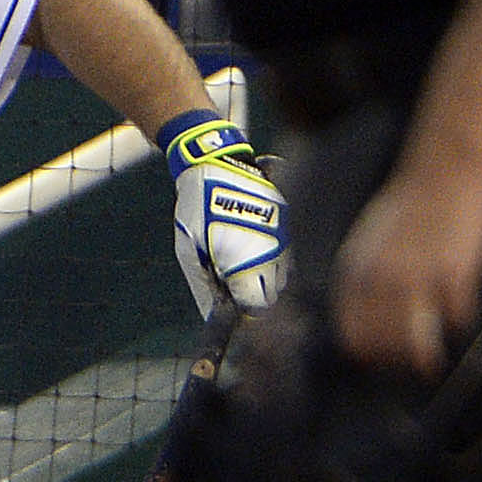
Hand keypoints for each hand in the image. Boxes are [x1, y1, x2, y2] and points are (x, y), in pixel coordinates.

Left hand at [164, 113, 284, 319]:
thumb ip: (204, 288)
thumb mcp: (190, 253)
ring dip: (265, 272)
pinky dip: (273, 253)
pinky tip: (251, 237)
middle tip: (230, 274)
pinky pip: (289, 251)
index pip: (258, 308)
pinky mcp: (290, 222)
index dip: (242, 308)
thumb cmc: (196, 211)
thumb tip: (214, 316)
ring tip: (239, 250)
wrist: (215, 164)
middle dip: (254, 291)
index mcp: (246, 265)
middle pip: (274, 293)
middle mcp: (273, 254)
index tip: (229, 300)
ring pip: (285, 273)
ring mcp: (286, 237)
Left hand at [329, 159, 481, 376]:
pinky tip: (460, 319)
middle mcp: (381, 280)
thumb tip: (362, 318)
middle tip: (410, 366)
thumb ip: (363, 279)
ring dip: (425, 358)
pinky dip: (459, 324)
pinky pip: (456, 319)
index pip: (351, 332)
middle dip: (396, 362)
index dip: (365, 353)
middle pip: (382, 345)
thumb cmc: (409, 206)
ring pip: (417, 344)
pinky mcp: (454, 278)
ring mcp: (418, 281)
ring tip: (433, 363)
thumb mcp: (368, 242)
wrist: (443, 175)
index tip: (378, 360)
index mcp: (356, 271)